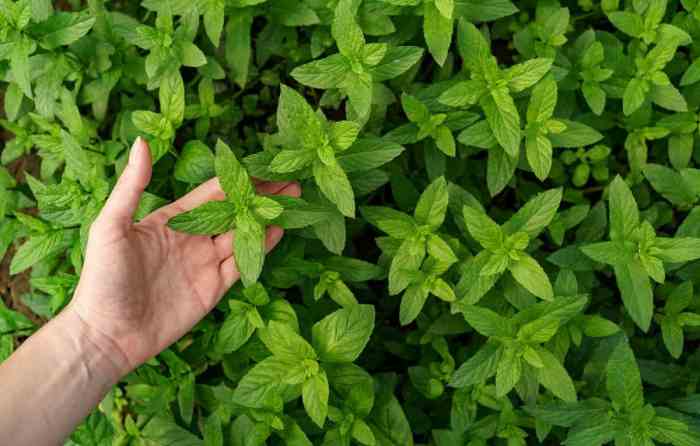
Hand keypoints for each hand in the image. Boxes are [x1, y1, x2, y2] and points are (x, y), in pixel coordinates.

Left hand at [66, 138, 299, 375]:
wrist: (106, 336)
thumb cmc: (102, 279)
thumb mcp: (111, 227)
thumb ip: (132, 187)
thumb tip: (142, 142)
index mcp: (171, 220)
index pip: (212, 193)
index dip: (238, 178)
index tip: (263, 163)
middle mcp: (191, 239)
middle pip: (234, 211)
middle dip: (261, 196)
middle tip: (290, 179)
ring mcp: (204, 264)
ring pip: (242, 235)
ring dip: (266, 218)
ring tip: (292, 200)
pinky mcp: (213, 289)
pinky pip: (242, 264)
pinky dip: (261, 248)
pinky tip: (278, 231)